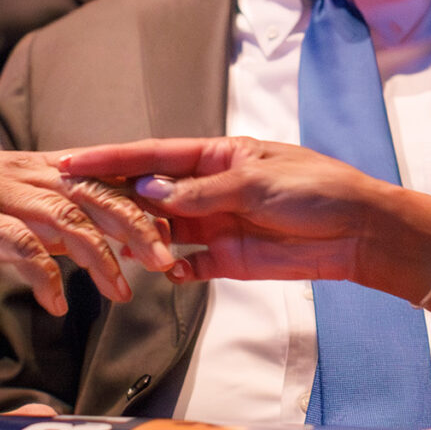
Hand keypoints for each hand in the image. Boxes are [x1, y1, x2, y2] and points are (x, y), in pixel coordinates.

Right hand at [0, 148, 184, 315]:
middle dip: (139, 230)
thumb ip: (43, 221)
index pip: (104, 177)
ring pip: (66, 222)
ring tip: (123, 293)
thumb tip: (87, 245)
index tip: (178, 231)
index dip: (144, 201)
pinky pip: (18, 248)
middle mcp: (23, 174)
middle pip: (98, 195)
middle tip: (170, 265)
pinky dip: (43, 278)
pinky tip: (57, 304)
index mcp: (35, 167)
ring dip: (101, 259)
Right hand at [57, 136, 410, 286]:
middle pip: (151, 193)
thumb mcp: (256, 182)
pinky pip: (188, 266)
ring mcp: (216, 224)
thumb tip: (151, 192)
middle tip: (76, 209)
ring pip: (163, 231)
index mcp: (216, 155)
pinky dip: (172, 271)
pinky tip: (161, 274)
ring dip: (139, 239)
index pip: (154, 155)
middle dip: (114, 200)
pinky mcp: (227, 259)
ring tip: (112, 246)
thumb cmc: (315, 189)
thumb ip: (202, 191)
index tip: (72, 162)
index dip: (112, 159)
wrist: (357, 230)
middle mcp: (209, 188)